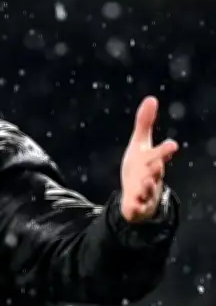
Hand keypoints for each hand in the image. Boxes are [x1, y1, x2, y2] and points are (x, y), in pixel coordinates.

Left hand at [120, 96, 178, 222]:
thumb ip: (144, 123)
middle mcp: (152, 175)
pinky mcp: (137, 205)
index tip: (172, 145)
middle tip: (157, 163)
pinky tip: (132, 206)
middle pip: (155, 171)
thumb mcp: (140, 144)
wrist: (139, 196)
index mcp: (152, 160)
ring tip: (145, 182)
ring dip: (147, 186)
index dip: (165, 150)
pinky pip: (136, 207)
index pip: (160, 154)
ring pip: (147, 189)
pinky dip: (135, 207)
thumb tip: (151, 98)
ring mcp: (145, 191)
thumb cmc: (141, 166)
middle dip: (157, 167)